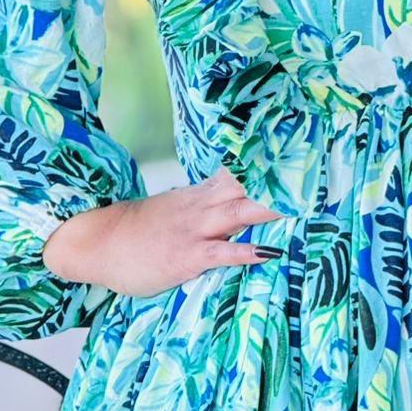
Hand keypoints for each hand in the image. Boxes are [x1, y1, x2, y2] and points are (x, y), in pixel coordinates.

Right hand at [41, 166, 286, 297]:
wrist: (99, 241)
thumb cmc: (139, 231)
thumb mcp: (177, 209)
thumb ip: (207, 204)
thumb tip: (233, 202)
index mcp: (202, 194)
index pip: (241, 172)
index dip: (271, 164)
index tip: (301, 153)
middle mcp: (203, 207)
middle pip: (247, 187)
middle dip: (279, 181)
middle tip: (312, 172)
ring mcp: (196, 231)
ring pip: (238, 213)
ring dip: (270, 208)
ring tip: (300, 204)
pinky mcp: (188, 257)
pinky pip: (221, 253)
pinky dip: (244, 251)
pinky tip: (267, 251)